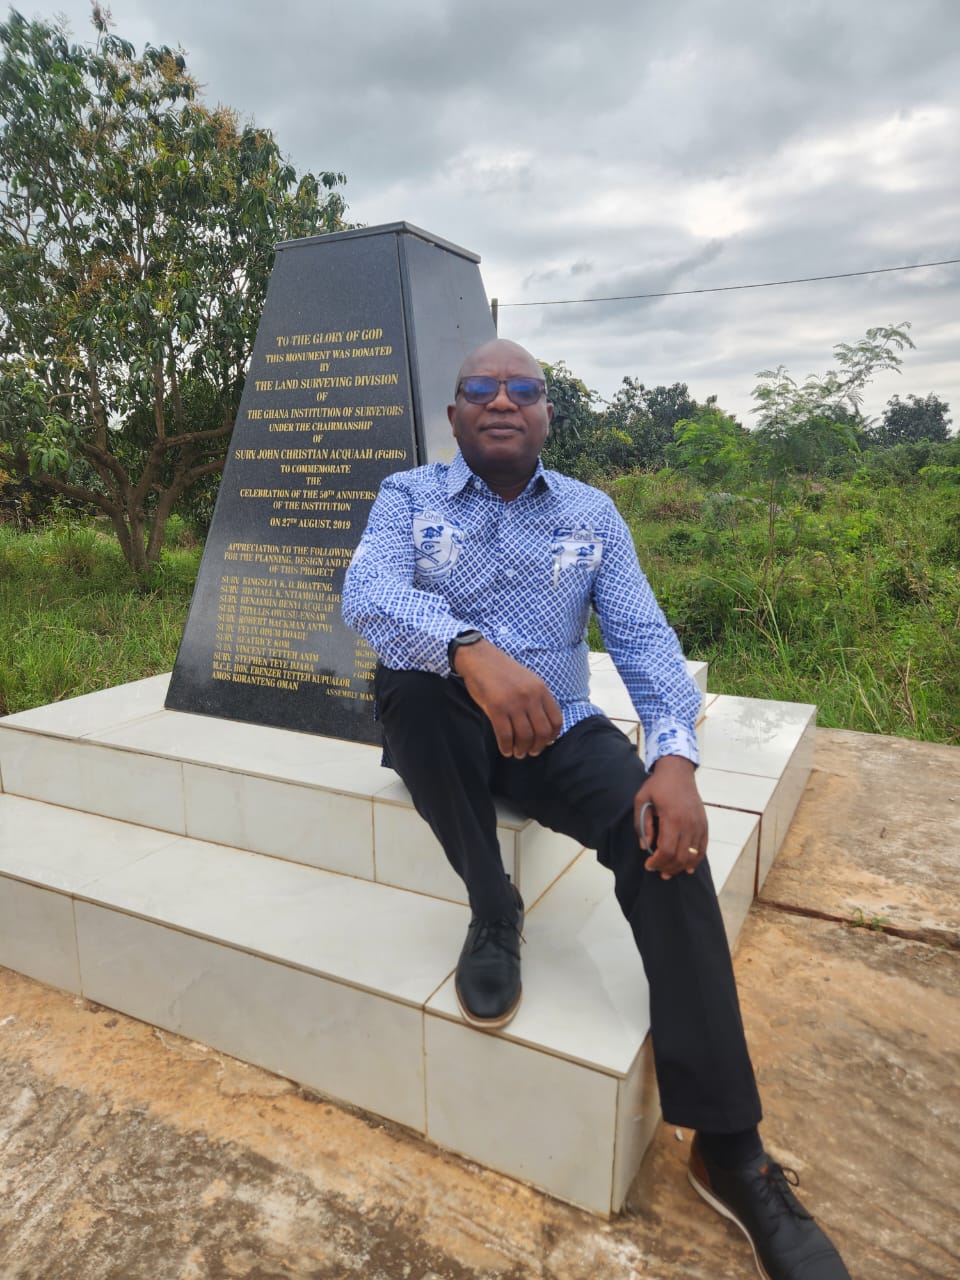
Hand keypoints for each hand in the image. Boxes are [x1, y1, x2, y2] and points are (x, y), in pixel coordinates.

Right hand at [453, 638, 562, 757]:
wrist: (479, 658)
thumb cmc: (502, 672)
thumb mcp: (528, 681)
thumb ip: (537, 699)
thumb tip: (543, 726)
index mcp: (541, 690)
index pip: (556, 720)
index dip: (552, 736)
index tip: (546, 742)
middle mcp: (530, 697)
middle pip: (542, 732)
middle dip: (537, 747)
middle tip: (530, 752)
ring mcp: (514, 703)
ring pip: (524, 736)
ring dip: (521, 750)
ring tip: (517, 753)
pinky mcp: (496, 708)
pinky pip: (505, 735)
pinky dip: (506, 747)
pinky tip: (505, 750)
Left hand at [633, 755, 707, 879]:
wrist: (678, 771)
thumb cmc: (657, 785)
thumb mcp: (641, 800)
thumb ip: (642, 824)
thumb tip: (645, 847)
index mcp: (672, 818)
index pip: (667, 850)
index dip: (657, 862)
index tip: (648, 865)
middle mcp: (689, 823)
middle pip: (680, 856)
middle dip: (667, 868)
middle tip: (657, 871)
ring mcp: (698, 824)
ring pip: (692, 855)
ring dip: (680, 867)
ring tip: (669, 871)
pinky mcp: (704, 824)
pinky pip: (702, 847)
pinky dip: (695, 860)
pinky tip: (687, 867)